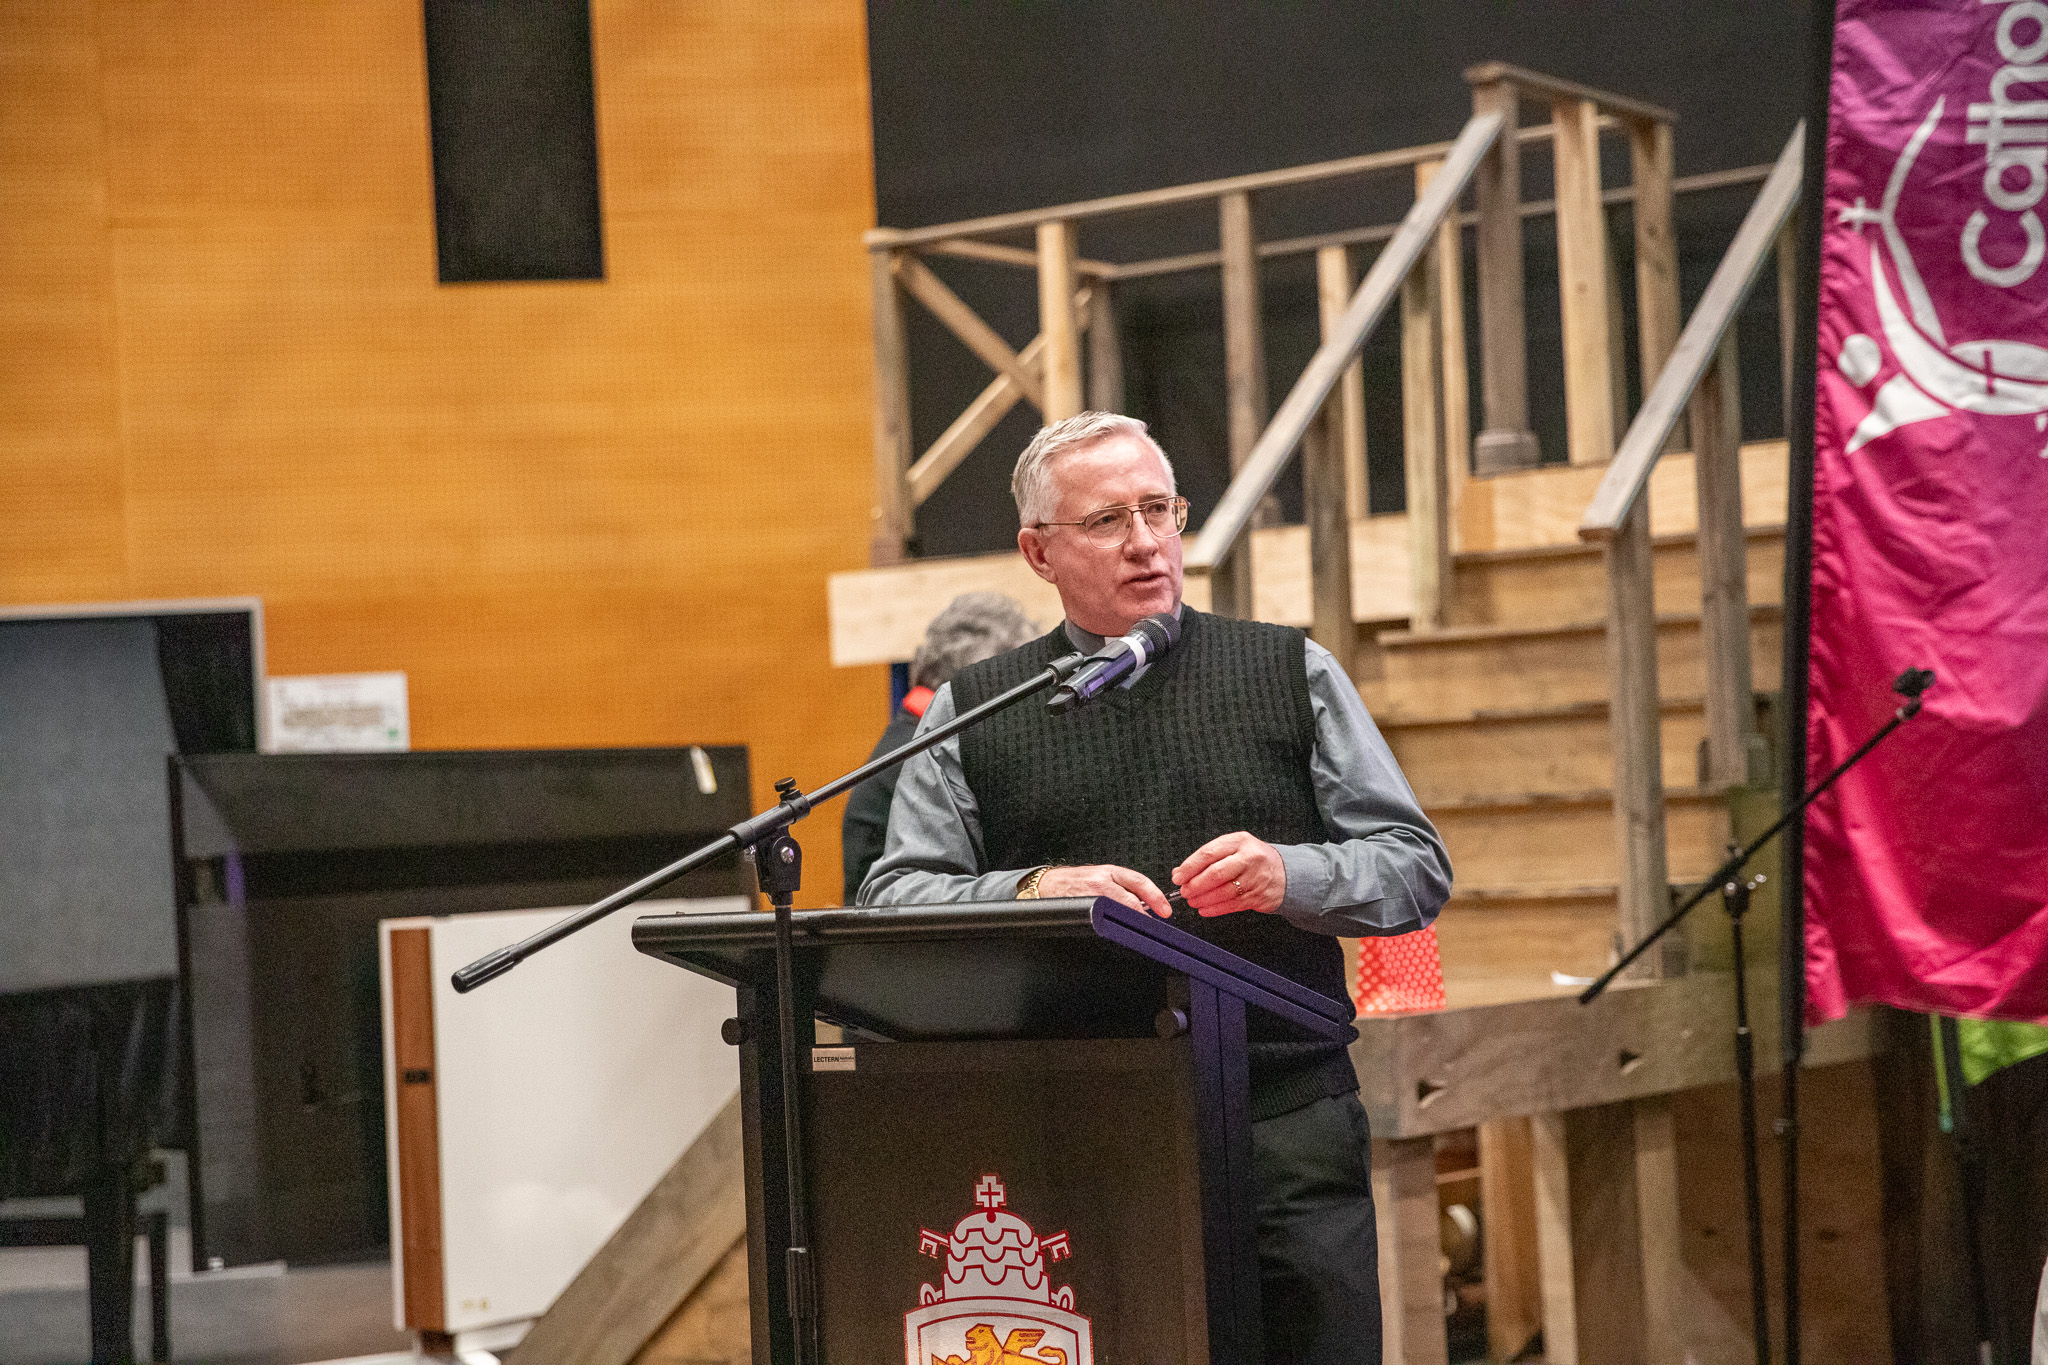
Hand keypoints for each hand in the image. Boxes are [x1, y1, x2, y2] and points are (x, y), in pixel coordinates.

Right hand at [1034, 864, 1172, 917]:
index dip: (1155, 897)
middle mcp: (1101, 881)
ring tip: (1134, 929)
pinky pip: (1101, 920)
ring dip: (1129, 923)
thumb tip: (1146, 904)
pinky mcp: (1082, 909)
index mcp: (1109, 871)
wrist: (1047, 885)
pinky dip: (1111, 927)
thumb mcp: (1101, 875)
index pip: (1139, 881)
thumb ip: (1121, 886)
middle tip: (1153, 926)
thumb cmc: (1075, 881)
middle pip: (1131, 901)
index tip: (1165, 910)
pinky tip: (1114, 931)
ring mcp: (1091, 896)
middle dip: (1145, 916)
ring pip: (1118, 912)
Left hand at [1172, 832, 1284, 916]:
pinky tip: (1204, 909)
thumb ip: (1208, 858)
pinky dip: (1215, 909)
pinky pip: (1232, 905)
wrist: (1285, 873)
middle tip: (1184, 891)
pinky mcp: (1258, 896)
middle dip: (1196, 884)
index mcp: (1240, 841)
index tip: (1178, 876)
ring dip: (1203, 899)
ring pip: (1224, 891)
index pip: (1209, 853)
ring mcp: (1256, 878)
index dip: (1190, 867)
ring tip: (1192, 901)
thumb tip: (1180, 872)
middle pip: (1216, 873)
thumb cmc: (1253, 859)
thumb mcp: (1233, 849)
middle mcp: (1249, 858)